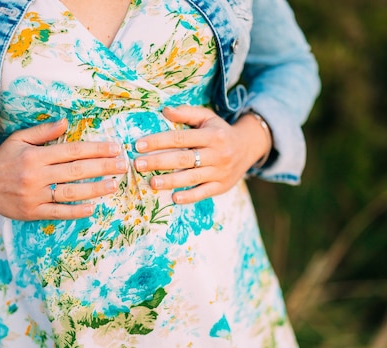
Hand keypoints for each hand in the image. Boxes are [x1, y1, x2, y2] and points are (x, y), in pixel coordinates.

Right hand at [0, 120, 127, 219]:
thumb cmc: (4, 159)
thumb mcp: (19, 139)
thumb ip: (43, 132)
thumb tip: (66, 122)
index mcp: (35, 156)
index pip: (71, 151)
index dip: (95, 149)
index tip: (114, 148)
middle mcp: (35, 176)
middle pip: (75, 171)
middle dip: (102, 167)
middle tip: (122, 165)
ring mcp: (34, 196)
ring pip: (70, 192)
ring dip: (95, 189)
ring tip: (114, 185)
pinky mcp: (32, 212)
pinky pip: (58, 212)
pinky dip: (75, 211)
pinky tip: (92, 207)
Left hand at [133, 105, 271, 203]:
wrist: (248, 148)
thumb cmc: (219, 131)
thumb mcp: (207, 117)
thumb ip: (186, 113)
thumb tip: (165, 110)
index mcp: (212, 135)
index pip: (181, 138)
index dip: (159, 141)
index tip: (139, 145)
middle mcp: (217, 154)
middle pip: (184, 159)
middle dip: (159, 162)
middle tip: (138, 164)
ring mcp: (220, 172)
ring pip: (193, 178)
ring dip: (171, 181)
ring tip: (152, 182)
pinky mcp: (222, 186)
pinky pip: (204, 193)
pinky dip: (190, 196)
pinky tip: (174, 198)